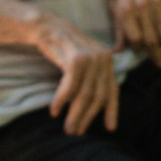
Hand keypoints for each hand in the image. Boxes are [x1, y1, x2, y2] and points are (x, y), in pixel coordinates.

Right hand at [40, 18, 120, 135]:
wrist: (47, 27)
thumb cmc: (65, 48)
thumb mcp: (86, 60)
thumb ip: (95, 75)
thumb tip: (99, 103)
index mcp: (107, 60)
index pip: (113, 90)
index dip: (112, 110)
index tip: (110, 128)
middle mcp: (103, 58)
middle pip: (98, 96)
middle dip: (88, 117)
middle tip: (77, 132)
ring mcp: (90, 59)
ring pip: (84, 95)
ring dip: (75, 115)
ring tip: (68, 128)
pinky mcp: (76, 60)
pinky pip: (69, 88)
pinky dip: (61, 101)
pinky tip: (54, 111)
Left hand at [109, 0, 160, 65]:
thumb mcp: (113, 4)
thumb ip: (118, 29)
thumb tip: (118, 52)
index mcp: (124, 9)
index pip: (136, 39)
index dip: (138, 49)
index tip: (138, 51)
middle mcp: (141, 5)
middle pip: (152, 38)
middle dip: (155, 53)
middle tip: (158, 63)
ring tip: (160, 46)